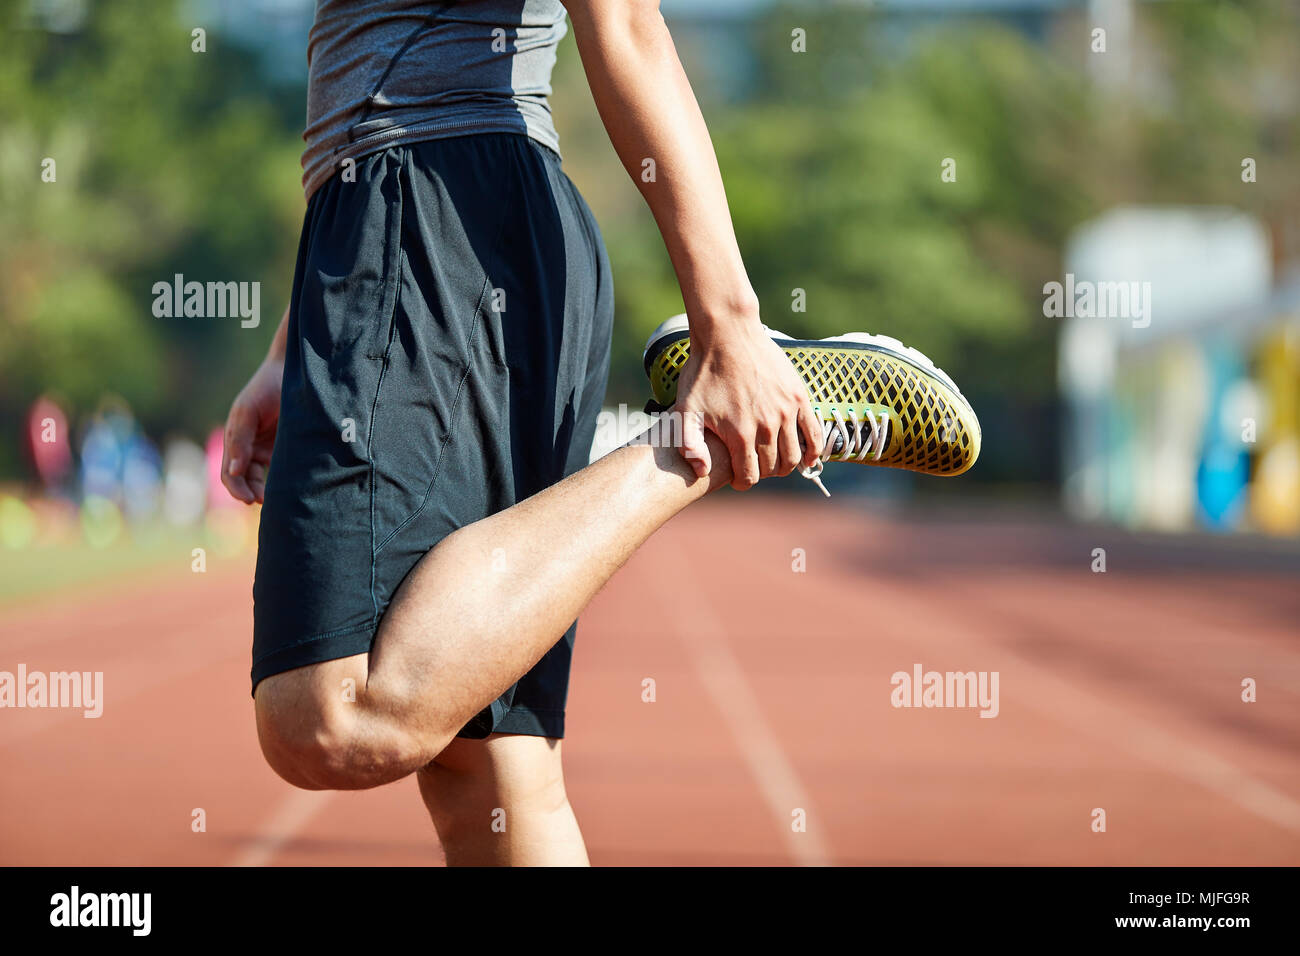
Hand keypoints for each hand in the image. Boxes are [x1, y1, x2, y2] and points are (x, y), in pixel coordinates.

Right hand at [221, 358, 282, 503]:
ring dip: (266, 490)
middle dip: (251, 493)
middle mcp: (249, 448)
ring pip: (262, 478)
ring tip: (278, 499)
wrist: (294, 373)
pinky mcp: (286, 448)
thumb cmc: (266, 388)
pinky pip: (282, 470)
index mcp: (235, 440)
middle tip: (265, 501)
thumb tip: (235, 470)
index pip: (230, 473)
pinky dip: (283, 481)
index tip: (250, 499)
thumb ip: (240, 439)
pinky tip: (291, 488)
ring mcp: (267, 449)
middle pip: (245, 480)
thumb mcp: (247, 411)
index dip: (237, 489)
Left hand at [674, 318, 822, 489]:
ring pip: (793, 456)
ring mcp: (786, 412)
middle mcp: (767, 427)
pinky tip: (808, 458)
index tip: (737, 478)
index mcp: (740, 434)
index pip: (750, 476)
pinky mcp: (799, 398)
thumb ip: (690, 445)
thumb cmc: (703, 372)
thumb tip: (702, 472)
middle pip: (772, 468)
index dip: (742, 482)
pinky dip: (813, 451)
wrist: (727, 334)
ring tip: (773, 461)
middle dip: (762, 472)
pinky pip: (813, 434)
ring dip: (785, 465)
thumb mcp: (686, 410)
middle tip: (753, 466)